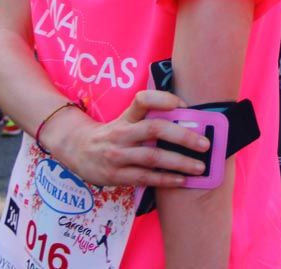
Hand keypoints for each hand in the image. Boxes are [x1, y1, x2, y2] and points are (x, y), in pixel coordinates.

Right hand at [50, 90, 212, 187]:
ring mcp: (117, 155)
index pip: (143, 100)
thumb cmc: (111, 134)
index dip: (163, 99)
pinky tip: (182, 180)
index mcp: (126, 117)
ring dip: (179, 162)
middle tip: (204, 142)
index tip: (182, 104)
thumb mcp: (124, 120)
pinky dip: (165, 179)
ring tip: (200, 166)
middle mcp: (121, 134)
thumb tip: (187, 119)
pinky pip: (144, 177)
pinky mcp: (116, 176)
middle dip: (182, 136)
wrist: (75, 150)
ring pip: (152, 157)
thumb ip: (148, 118)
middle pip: (154, 129)